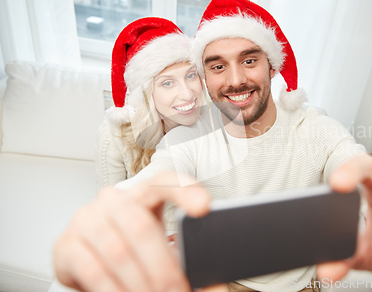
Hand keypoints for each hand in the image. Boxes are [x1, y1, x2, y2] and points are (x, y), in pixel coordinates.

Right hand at [54, 171, 210, 291]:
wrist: (93, 262)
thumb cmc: (136, 251)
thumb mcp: (164, 250)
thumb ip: (187, 260)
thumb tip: (213, 281)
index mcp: (143, 193)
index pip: (165, 182)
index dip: (184, 190)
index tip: (204, 207)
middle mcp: (113, 200)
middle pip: (142, 225)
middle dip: (163, 267)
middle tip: (177, 290)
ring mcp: (87, 218)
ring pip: (118, 251)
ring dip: (140, 283)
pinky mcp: (66, 244)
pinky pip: (92, 269)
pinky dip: (113, 290)